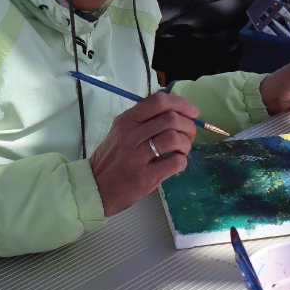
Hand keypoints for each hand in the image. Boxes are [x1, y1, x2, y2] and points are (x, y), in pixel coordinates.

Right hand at [90, 92, 201, 216]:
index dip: (181, 104)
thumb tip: (177, 114)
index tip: (193, 112)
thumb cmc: (113, 159)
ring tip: (182, 151)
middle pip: (171, 119)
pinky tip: (176, 164)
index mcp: (127, 120)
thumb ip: (145, 121)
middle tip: (189, 136)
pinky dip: (182, 161)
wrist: (96, 187)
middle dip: (188, 126)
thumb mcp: (121, 132)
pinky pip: (175, 162)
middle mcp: (131, 134)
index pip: (158, 101)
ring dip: (186, 144)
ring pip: (174, 138)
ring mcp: (138, 156)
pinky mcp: (146, 176)